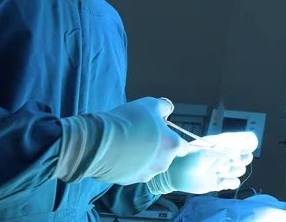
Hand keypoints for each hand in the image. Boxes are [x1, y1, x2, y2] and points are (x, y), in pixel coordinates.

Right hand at [53, 97, 187, 185]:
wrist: (101, 140)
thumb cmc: (129, 120)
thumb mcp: (150, 104)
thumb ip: (163, 108)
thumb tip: (167, 111)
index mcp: (172, 145)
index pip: (184, 147)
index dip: (174, 139)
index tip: (164, 134)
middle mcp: (163, 164)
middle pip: (165, 157)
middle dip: (157, 148)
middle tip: (142, 135)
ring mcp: (146, 175)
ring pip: (149, 166)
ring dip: (143, 158)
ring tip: (128, 144)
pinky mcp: (129, 182)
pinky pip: (133, 172)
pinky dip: (129, 164)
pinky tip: (118, 153)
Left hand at [147, 132, 257, 194]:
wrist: (174, 174)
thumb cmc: (186, 158)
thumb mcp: (202, 152)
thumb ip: (218, 152)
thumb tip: (233, 153)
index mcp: (219, 145)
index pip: (239, 142)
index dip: (246, 144)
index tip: (249, 146)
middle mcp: (222, 157)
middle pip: (243, 157)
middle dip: (242, 159)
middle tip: (234, 160)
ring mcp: (221, 169)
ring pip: (239, 170)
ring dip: (234, 170)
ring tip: (221, 170)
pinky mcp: (218, 182)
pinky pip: (233, 183)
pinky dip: (231, 182)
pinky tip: (222, 180)